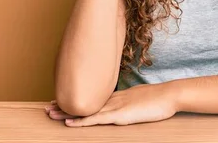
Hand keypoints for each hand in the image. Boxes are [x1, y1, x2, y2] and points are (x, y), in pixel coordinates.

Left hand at [45, 82, 178, 126]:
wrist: (169, 95)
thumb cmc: (160, 99)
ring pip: (86, 110)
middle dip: (66, 105)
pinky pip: (96, 119)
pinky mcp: (119, 115)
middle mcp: (113, 99)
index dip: (77, 101)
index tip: (62, 101)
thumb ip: (132, 102)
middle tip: (48, 107)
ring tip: (50, 113)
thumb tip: (129, 106)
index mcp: (118, 96)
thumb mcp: (142, 99)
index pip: (92, 99)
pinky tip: (69, 123)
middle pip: (85, 102)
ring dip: (67, 113)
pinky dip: (81, 121)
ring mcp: (115, 107)